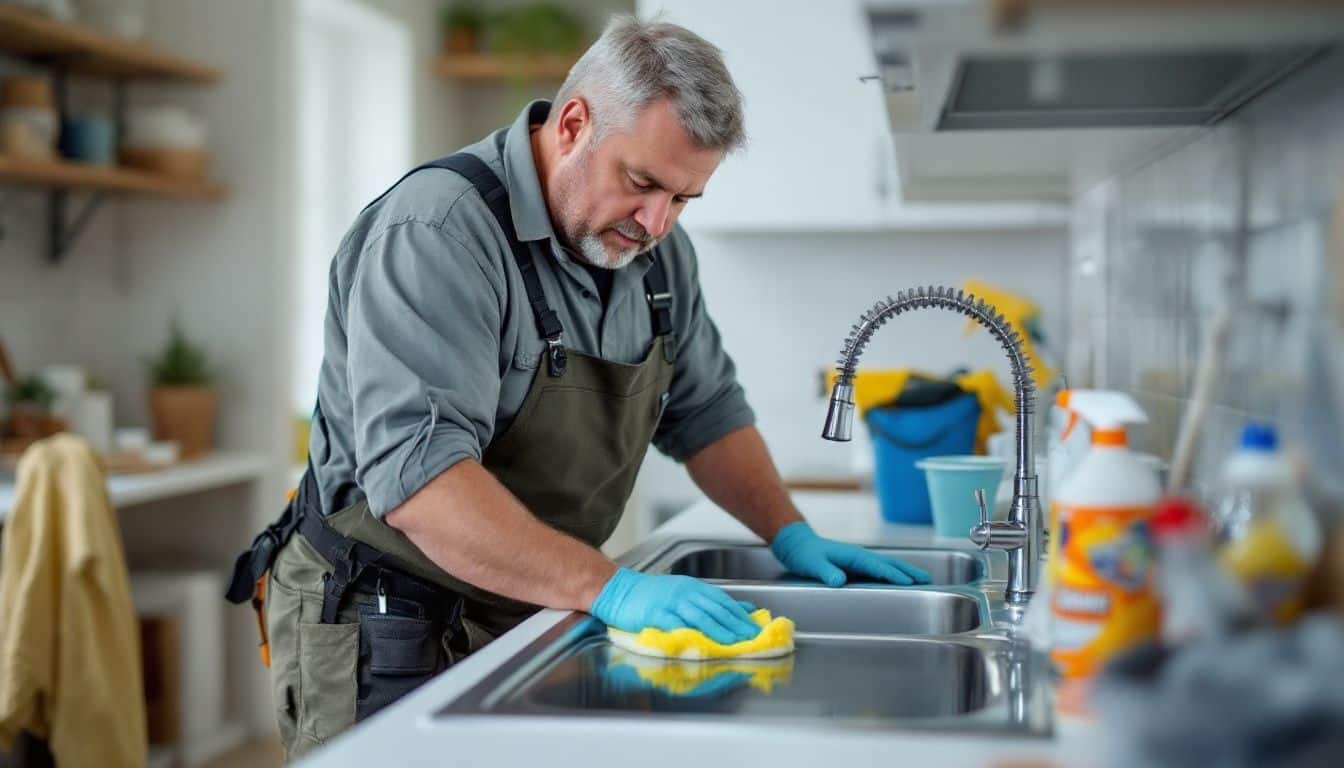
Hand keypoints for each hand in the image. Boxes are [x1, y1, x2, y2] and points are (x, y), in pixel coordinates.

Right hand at [589, 568, 759, 644]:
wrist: (618, 590)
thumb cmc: (651, 594)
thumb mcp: (684, 591)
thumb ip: (712, 601)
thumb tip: (744, 609)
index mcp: (694, 587)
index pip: (724, 602)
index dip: (741, 616)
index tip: (756, 629)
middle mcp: (685, 593)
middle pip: (716, 610)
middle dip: (737, 625)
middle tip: (753, 638)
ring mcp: (671, 603)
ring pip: (701, 617)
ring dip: (720, 630)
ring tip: (735, 642)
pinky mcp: (656, 614)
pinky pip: (676, 625)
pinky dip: (691, 634)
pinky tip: (702, 643)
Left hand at [770, 522, 930, 586]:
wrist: (796, 544)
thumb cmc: (804, 554)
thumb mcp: (812, 564)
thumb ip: (826, 572)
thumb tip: (839, 581)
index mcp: (853, 555)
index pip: (878, 567)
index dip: (894, 575)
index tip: (910, 583)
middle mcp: (859, 556)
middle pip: (889, 563)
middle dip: (908, 571)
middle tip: (927, 579)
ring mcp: (858, 559)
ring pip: (886, 565)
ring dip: (904, 571)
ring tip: (921, 578)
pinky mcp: (855, 565)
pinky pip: (879, 569)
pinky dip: (892, 573)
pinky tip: (898, 579)